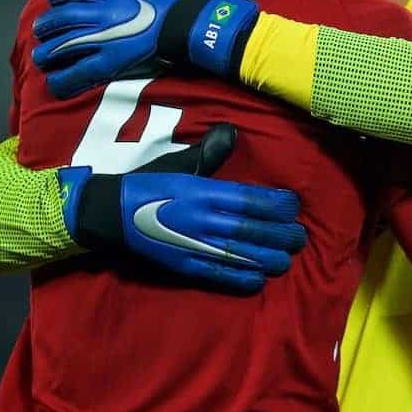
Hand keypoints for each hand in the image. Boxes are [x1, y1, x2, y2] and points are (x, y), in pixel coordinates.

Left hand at [32, 0, 259, 98]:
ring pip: (64, 45)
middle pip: (63, 17)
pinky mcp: (110, 62)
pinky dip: (63, 78)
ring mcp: (103, 38)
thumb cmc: (177, 2)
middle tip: (40, 31)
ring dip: (48, 52)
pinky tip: (54, 82)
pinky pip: (78, 72)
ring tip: (41, 57)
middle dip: (47, 25)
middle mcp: (102, 12)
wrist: (188, 27)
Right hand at [57, 124, 303, 292]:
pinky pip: (219, 276)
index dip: (277, 205)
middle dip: (281, 235)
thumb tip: (231, 133)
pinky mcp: (185, 267)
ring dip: (269, 259)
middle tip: (299, 237)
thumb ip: (209, 153)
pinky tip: (259, 279)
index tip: (294, 207)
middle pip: (253, 230)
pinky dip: (241, 279)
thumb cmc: (150, 184)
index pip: (251, 199)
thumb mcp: (180, 164)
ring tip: (286, 259)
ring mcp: (195, 246)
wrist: (111, 213)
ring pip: (242, 255)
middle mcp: (203, 219)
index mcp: (204, 191)